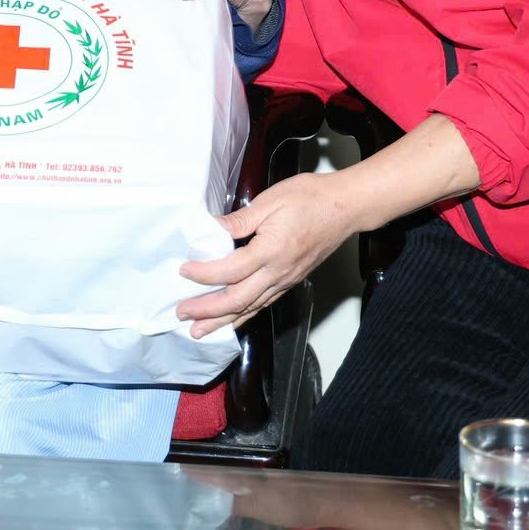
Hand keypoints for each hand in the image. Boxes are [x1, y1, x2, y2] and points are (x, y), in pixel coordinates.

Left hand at [177, 172, 353, 338]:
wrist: (346, 207)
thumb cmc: (311, 198)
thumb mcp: (270, 201)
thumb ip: (239, 220)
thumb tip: (211, 228)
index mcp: (271, 250)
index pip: (230, 270)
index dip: (203, 274)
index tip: (183, 270)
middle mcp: (279, 272)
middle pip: (238, 299)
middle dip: (208, 310)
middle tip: (182, 314)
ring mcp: (287, 280)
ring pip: (251, 308)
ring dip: (223, 321)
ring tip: (200, 330)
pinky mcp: (291, 281)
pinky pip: (264, 304)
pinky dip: (245, 315)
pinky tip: (232, 320)